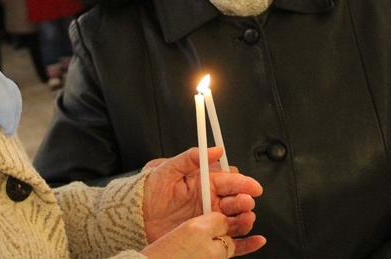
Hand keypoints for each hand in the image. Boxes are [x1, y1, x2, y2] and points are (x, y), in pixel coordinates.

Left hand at [142, 147, 265, 255]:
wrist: (135, 214)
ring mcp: (209, 219)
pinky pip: (229, 240)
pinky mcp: (206, 235)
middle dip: (244, 201)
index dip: (243, 183)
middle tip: (246, 202)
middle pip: (235, 201)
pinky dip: (245, 241)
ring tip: (246, 219)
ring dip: (244, 219)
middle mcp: (210, 201)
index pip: (229, 181)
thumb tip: (215, 149)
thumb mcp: (168, 168)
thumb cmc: (150, 189)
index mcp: (204, 182)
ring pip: (235, 220)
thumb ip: (191, 157)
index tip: (252, 186)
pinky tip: (254, 240)